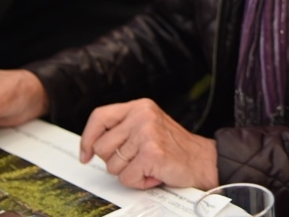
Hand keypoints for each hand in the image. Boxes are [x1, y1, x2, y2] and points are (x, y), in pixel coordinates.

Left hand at [79, 98, 218, 189]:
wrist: (203, 161)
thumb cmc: (175, 148)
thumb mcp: (147, 127)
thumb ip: (124, 129)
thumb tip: (91, 145)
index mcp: (140, 107)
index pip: (100, 117)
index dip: (88, 138)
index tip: (85, 154)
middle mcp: (142, 116)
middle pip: (102, 146)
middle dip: (115, 160)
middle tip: (136, 159)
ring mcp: (147, 133)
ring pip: (112, 165)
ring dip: (129, 173)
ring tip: (148, 165)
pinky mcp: (151, 153)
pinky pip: (127, 177)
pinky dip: (139, 182)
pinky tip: (154, 173)